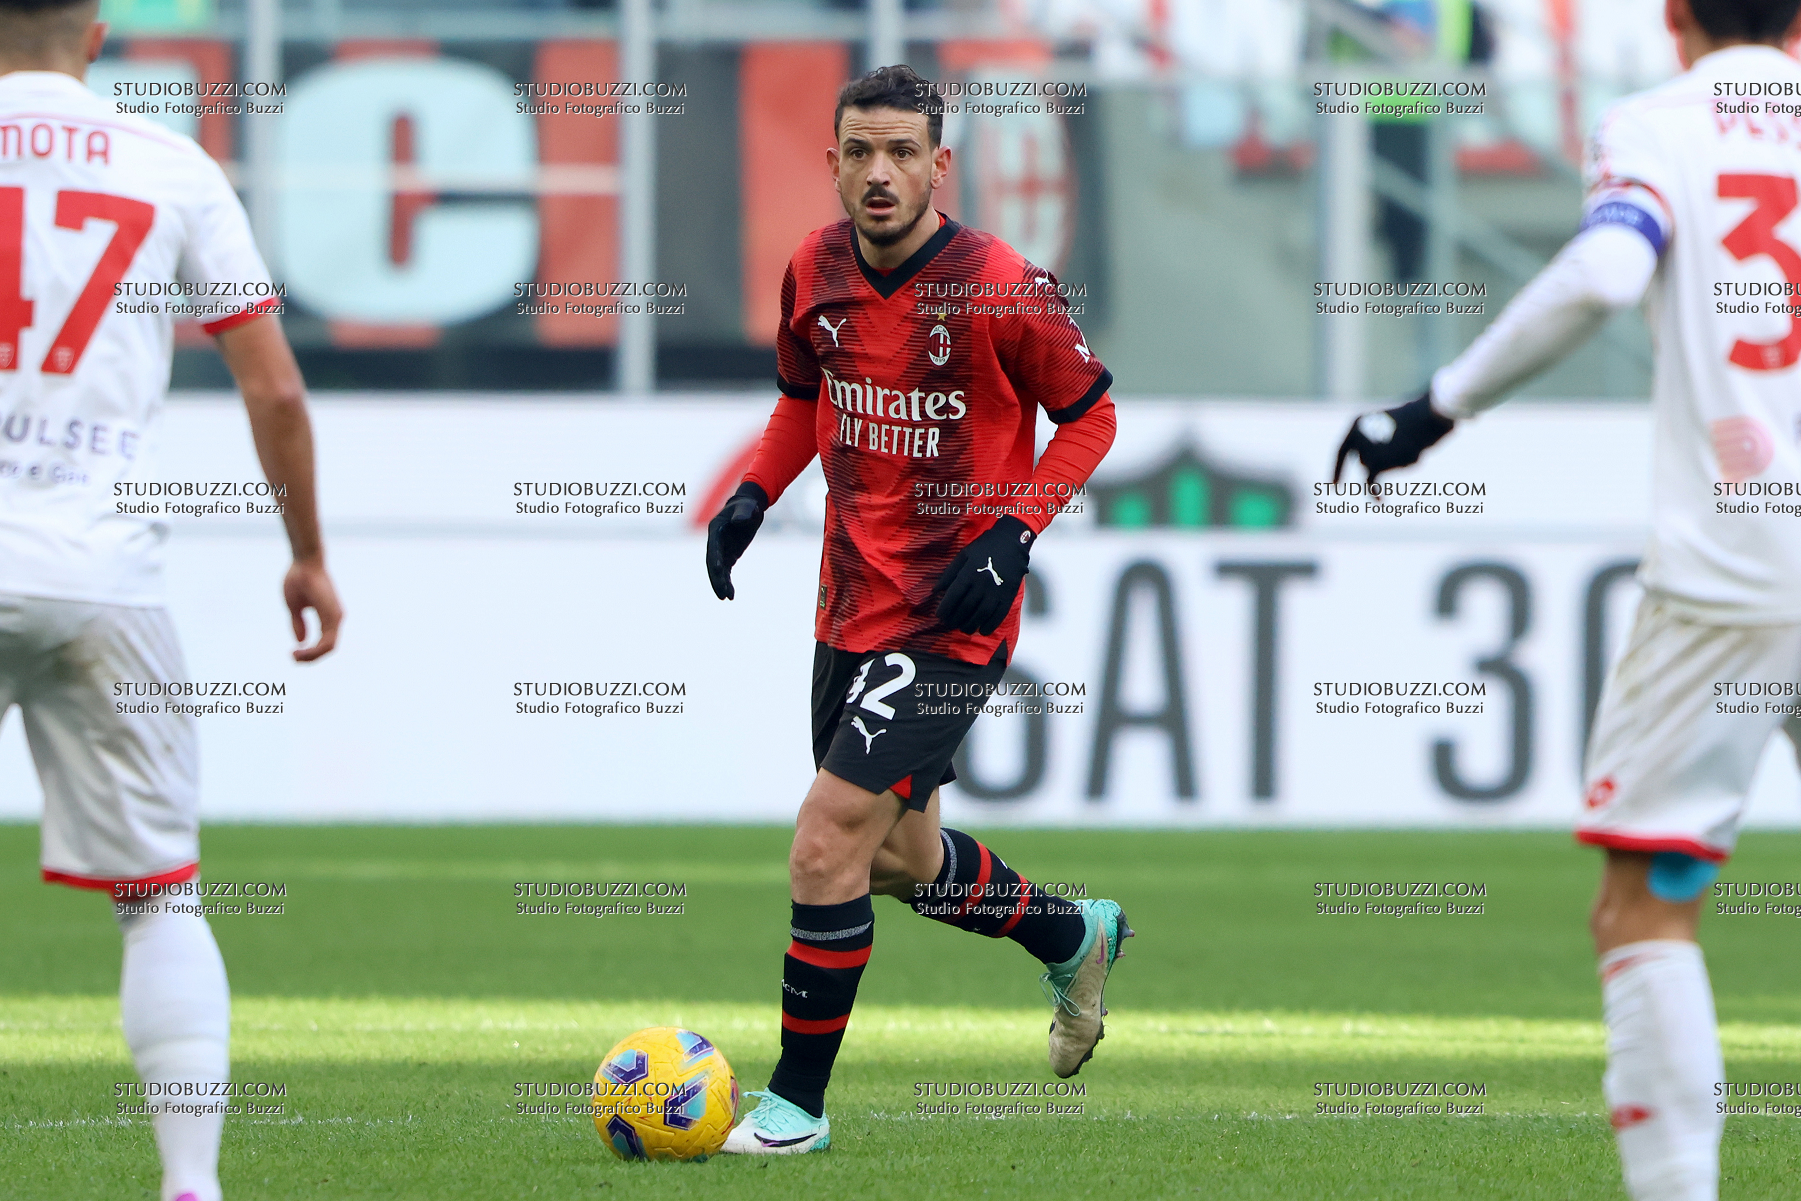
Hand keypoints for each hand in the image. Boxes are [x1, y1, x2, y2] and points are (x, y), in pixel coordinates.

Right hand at [283, 558, 341, 661]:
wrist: (304, 562)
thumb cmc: (299, 579)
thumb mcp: (295, 607)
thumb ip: (299, 623)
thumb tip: (301, 641)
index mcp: (328, 616)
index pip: (324, 642)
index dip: (310, 652)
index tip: (293, 653)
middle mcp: (336, 618)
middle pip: (328, 648)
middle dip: (311, 657)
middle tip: (294, 659)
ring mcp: (337, 617)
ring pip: (329, 647)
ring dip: (312, 656)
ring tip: (295, 656)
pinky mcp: (333, 615)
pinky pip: (328, 640)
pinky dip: (315, 649)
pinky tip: (300, 651)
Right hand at [705, 482, 768, 599]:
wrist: (748, 508)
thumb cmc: (747, 505)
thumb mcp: (747, 507)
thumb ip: (743, 514)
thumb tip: (739, 521)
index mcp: (716, 528)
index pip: (713, 546)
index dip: (715, 558)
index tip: (719, 570)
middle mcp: (715, 541)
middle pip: (712, 563)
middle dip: (716, 578)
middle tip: (721, 593)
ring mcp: (721, 550)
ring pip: (718, 570)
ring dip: (721, 584)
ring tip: (727, 598)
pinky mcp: (728, 555)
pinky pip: (726, 572)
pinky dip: (728, 582)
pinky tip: (731, 595)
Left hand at [934, 515, 1033, 635]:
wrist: (1011, 542)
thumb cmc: (984, 547)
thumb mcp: (963, 555)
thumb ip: (949, 573)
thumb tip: (935, 590)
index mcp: (969, 573)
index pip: (953, 596)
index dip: (945, 608)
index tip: (939, 616)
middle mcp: (981, 584)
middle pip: (966, 607)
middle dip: (955, 619)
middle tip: (949, 625)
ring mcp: (996, 590)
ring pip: (981, 614)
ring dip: (971, 625)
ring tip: (964, 629)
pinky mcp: (1008, 595)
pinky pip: (999, 614)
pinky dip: (990, 625)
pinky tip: (983, 630)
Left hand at [1332, 391, 1454, 489]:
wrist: (1426, 418)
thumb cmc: (1416, 420)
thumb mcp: (1392, 429)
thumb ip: (1380, 445)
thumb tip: (1373, 468)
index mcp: (1357, 424)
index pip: (1342, 450)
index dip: (1337, 468)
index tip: (1334, 486)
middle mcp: (1356, 437)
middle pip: (1363, 461)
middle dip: (1382, 462)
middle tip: (1395, 456)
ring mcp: (1364, 450)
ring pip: (1374, 468)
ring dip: (1395, 463)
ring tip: (1410, 452)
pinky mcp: (1374, 463)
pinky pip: (1371, 483)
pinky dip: (1374, 493)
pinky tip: (1381, 501)